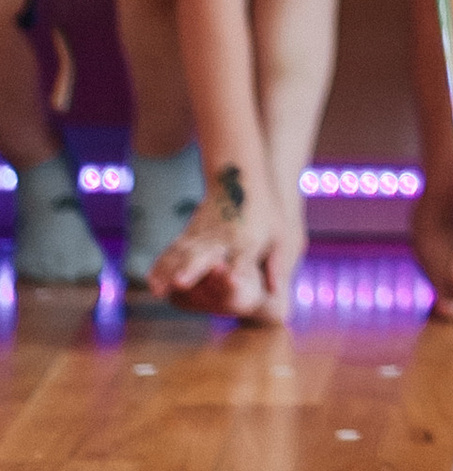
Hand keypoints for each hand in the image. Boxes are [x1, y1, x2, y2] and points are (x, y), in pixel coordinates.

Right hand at [151, 165, 276, 319]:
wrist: (240, 176)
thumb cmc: (266, 213)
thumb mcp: (282, 235)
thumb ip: (278, 265)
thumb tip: (277, 294)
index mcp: (247, 242)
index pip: (241, 261)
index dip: (236, 274)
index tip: (230, 283)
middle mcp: (222, 239)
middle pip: (205, 256)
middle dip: (192, 269)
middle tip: (180, 283)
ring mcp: (203, 234)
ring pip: (182, 254)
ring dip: (169, 272)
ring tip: (157, 290)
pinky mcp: (189, 233)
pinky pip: (172, 251)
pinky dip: (161, 265)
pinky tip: (151, 281)